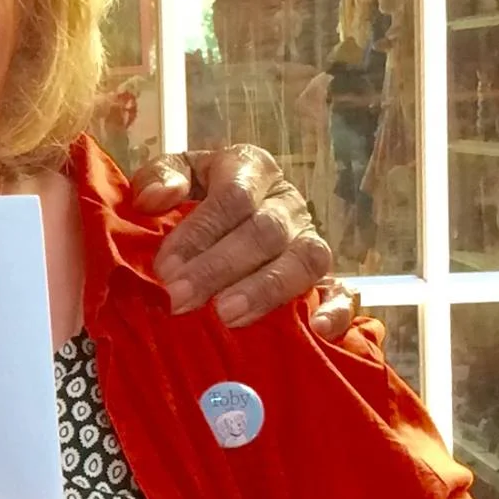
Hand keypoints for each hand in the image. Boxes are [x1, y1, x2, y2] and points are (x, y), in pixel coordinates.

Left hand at [133, 143, 335, 329]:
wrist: (226, 217)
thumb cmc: (193, 195)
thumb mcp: (174, 175)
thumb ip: (159, 177)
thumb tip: (154, 198)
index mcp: (251, 169)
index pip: (233, 198)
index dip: (199, 233)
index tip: (164, 268)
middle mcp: (286, 203)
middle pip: (265, 232)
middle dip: (218, 268)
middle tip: (180, 299)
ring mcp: (310, 239)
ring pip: (304, 260)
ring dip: (266, 290)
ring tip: (226, 316)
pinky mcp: (328, 276)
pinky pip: (344, 292)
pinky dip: (336, 310)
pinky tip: (316, 329)